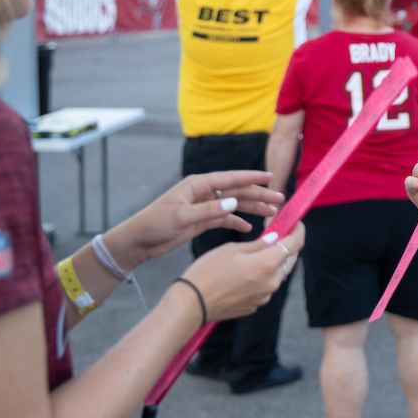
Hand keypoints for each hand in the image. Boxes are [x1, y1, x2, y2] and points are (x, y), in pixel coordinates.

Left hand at [103, 171, 284, 271]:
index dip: (251, 177)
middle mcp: (203, 193)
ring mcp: (203, 206)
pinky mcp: (201, 220)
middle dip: (258, 194)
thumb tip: (233, 203)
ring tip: (271, 212)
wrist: (138, 241)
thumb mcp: (181, 217)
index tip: (270, 176)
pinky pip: (225, 219)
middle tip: (278, 199)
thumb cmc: (154, 224)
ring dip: (251, 208)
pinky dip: (237, 222)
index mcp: (197, 185)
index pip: (230, 178)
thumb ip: (208, 210)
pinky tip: (249, 227)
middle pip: (236, 191)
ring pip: (233, 205)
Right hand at [181, 221, 304, 321]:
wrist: (192, 303)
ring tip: (260, 252)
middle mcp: (271, 282)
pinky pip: (265, 287)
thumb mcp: (232, 250)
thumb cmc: (207, 271)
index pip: (294, 244)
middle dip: (288, 246)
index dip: (298, 231)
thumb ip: (258, 245)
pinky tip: (246, 272)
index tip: (296, 223)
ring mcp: (264, 296)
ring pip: (277, 275)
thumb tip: (275, 238)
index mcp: (267, 264)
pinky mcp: (255, 305)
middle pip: (289, 260)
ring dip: (274, 263)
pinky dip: (262, 277)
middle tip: (279, 235)